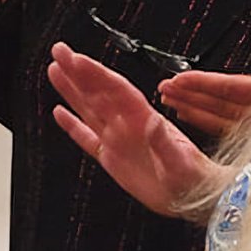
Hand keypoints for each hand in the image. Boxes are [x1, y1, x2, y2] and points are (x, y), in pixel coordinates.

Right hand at [48, 42, 229, 218]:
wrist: (194, 198)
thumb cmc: (193, 179)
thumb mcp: (182, 161)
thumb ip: (165, 142)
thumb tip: (152, 123)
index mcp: (144, 120)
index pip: (115, 89)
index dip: (95, 73)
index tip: (77, 59)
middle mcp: (128, 125)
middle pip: (98, 91)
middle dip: (78, 71)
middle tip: (60, 51)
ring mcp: (118, 140)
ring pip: (89, 109)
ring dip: (72, 90)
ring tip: (56, 70)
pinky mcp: (112, 159)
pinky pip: (88, 138)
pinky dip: (72, 126)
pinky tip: (61, 113)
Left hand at [156, 14, 250, 134]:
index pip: (232, 86)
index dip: (203, 82)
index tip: (178, 79)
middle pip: (220, 105)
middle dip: (191, 96)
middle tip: (164, 89)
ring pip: (221, 119)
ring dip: (195, 111)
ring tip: (171, 101)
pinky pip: (229, 130)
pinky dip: (207, 122)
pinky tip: (190, 115)